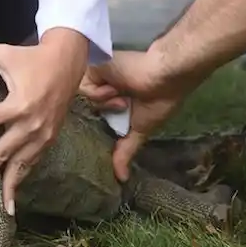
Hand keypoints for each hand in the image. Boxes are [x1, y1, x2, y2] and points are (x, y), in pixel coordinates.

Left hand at [0, 28, 87, 214]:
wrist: (68, 61)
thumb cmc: (33, 57)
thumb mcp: (5, 53)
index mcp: (18, 105)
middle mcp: (31, 125)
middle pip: (3, 155)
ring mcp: (43, 134)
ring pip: (23, 166)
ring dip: (10, 187)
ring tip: (1, 207)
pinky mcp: (51, 137)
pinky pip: (34, 161)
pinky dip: (24, 176)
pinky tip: (16, 191)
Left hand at [79, 50, 187, 181]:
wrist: (163, 75)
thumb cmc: (158, 102)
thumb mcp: (140, 129)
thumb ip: (126, 151)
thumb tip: (122, 178)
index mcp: (110, 102)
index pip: (91, 118)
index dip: (93, 127)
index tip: (98, 137)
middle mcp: (100, 89)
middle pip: (83, 109)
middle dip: (101, 115)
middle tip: (119, 112)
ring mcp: (95, 78)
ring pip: (82, 100)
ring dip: (106, 103)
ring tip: (124, 99)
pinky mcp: (92, 68)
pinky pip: (84, 88)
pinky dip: (101, 94)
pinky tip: (116, 89)